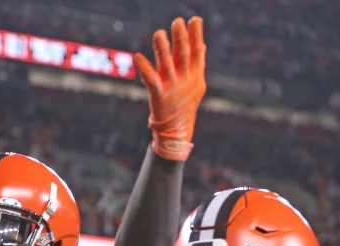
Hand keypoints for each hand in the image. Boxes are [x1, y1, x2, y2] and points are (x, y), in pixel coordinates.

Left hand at [135, 16, 206, 160]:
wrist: (177, 131)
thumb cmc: (185, 105)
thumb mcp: (196, 84)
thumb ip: (197, 64)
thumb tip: (201, 45)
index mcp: (194, 75)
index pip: (197, 52)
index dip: (196, 35)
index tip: (195, 19)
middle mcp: (184, 80)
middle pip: (183, 55)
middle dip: (181, 38)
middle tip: (177, 22)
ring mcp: (171, 88)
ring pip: (166, 65)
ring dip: (162, 49)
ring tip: (158, 34)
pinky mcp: (158, 96)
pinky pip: (150, 80)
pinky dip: (144, 68)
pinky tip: (137, 57)